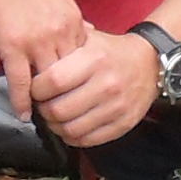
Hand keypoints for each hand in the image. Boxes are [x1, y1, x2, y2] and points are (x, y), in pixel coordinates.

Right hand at [0, 0, 90, 119]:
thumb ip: (73, 18)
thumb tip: (91, 31)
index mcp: (73, 20)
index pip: (83, 59)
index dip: (80, 78)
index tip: (77, 92)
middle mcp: (60, 33)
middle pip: (70, 74)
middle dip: (68, 95)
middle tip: (64, 113)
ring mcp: (38, 41)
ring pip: (48, 81)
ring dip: (46, 102)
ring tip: (44, 118)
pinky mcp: (14, 47)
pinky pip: (21, 82)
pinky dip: (22, 102)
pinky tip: (23, 115)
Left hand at [29, 24, 162, 148]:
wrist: (150, 64)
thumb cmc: (111, 52)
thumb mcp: (88, 39)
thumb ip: (61, 49)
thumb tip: (30, 65)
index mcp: (95, 59)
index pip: (52, 81)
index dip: (35, 89)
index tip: (34, 88)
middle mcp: (107, 84)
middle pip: (58, 110)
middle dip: (43, 110)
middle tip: (42, 105)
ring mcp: (117, 107)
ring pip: (71, 129)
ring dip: (55, 127)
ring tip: (54, 117)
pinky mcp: (123, 123)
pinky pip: (88, 140)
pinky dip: (73, 137)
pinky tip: (70, 126)